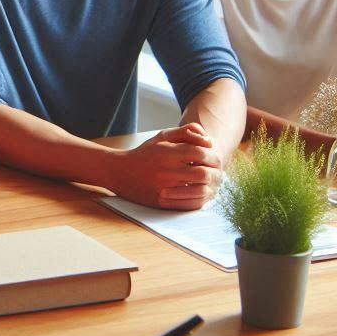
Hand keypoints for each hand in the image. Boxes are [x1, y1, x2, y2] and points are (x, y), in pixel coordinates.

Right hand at [107, 123, 223, 209]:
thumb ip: (185, 132)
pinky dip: (199, 198)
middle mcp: (165, 171)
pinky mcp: (162, 202)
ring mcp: (164, 188)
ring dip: (209, 185)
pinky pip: (189, 204)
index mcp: (167, 153)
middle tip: (217, 170)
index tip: (213, 155)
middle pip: (202, 173)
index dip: (211, 153)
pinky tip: (201, 191)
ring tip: (212, 181)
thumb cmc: (144, 153)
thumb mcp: (162, 137)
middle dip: (214, 171)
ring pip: (198, 189)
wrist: (119, 172)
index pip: (199, 152)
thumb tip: (207, 139)